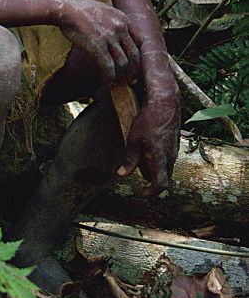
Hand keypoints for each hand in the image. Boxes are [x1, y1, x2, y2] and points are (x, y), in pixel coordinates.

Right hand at [51, 0, 142, 86]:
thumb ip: (116, 22)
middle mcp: (120, 28)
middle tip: (133, 80)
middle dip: (134, 70)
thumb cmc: (83, 10)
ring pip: (122, 62)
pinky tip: (108, 82)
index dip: (137, 52)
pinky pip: (108, 66)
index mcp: (124, 19)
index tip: (134, 61)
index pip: (140, 40)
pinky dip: (109, 76)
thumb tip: (119, 35)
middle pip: (134, 54)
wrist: (67, 8)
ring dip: (122, 76)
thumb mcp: (106, 11)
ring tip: (118, 82)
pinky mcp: (97, 46)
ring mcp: (109, 37)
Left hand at [117, 80, 180, 196]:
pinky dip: (157, 158)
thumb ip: (129, 160)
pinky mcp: (175, 144)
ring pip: (165, 167)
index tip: (141, 194)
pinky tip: (148, 145)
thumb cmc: (148, 120)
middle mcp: (170, 157)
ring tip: (141, 153)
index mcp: (160, 159)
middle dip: (150, 179)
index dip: (151, 193)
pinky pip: (167, 158)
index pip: (161, 185)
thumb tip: (122, 175)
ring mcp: (175, 150)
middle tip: (137, 170)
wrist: (165, 103)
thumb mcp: (134, 140)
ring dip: (153, 167)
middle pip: (162, 177)